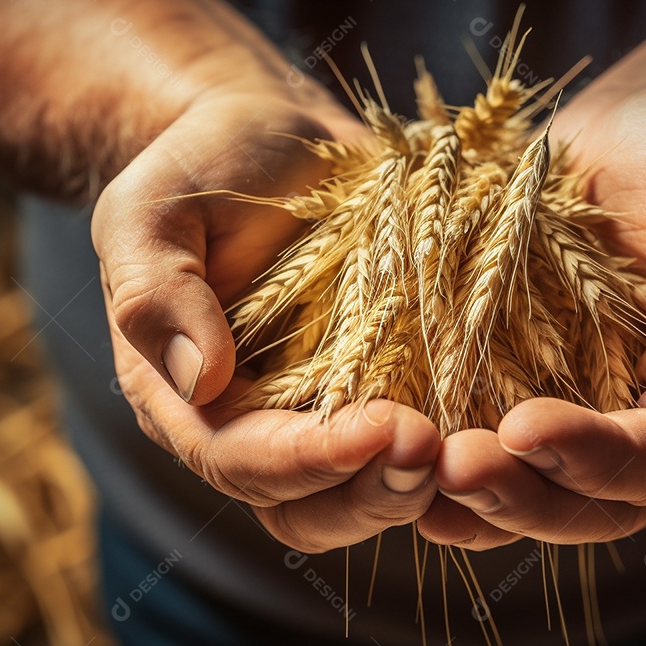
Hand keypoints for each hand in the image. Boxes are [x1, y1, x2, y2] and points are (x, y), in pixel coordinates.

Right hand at [91, 89, 440, 552]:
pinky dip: (451, 451)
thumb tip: (200, 381)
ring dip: (417, 486)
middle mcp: (253, 423)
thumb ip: (158, 292)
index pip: (241, 461)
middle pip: (307, 508)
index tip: (383, 429)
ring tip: (474, 451)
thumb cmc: (200, 164)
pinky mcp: (380, 386)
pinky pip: (410, 448)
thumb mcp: (151, 212)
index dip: (310, 460)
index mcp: (186, 398)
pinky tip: (494, 426)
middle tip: (435, 452)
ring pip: (364, 496)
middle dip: (372, 494)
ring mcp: (320, 411)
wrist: (268, 137)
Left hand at [419, 73, 645, 547]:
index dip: (599, 457)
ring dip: (481, 498)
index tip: (525, 427)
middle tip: (456, 467)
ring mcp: (589, 406)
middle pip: (595, 500)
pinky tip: (401, 464)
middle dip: (525, 494)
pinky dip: (453, 468)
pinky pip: (497, 446)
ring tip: (420, 474)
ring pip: (540, 491)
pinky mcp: (532, 382)